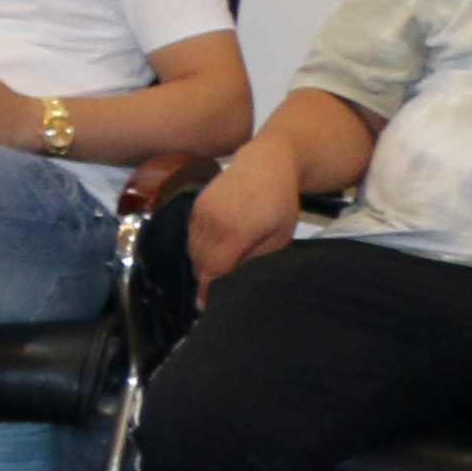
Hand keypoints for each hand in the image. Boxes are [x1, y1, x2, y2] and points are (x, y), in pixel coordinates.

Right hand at [188, 139, 305, 285]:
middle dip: (204, 280)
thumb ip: (260, 259)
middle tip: (212, 294)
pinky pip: (191, 235)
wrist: (266, 163)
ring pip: (193, 250)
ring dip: (201, 265)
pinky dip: (197, 248)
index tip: (206, 307)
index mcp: (236, 233)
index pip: (214, 270)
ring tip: (213, 274)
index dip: (208, 290)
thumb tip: (241, 281)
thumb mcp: (281, 236)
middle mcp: (213, 224)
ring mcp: (201, 213)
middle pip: (200, 263)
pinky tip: (211, 251)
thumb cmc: (281, 203)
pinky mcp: (196, 205)